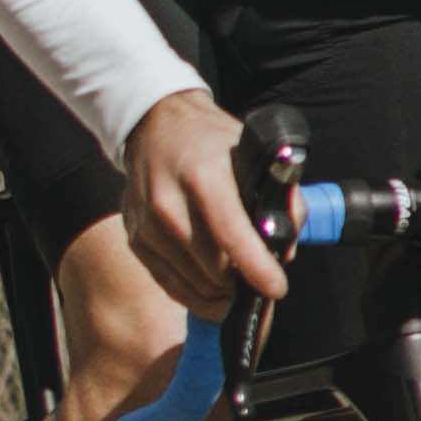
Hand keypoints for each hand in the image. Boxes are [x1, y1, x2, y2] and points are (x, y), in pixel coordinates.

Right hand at [118, 90, 291, 318]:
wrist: (155, 127)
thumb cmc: (213, 143)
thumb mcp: (256, 154)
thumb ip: (282, 197)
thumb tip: (285, 249)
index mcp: (203, 177)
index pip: (230, 233)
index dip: (256, 267)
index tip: (277, 289)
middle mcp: (168, 203)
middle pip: (213, 266)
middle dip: (243, 282)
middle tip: (263, 281)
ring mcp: (146, 224)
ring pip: (192, 281)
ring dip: (221, 292)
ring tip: (241, 285)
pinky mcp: (135, 238)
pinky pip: (168, 282)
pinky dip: (195, 294)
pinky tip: (215, 291)